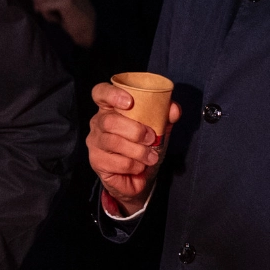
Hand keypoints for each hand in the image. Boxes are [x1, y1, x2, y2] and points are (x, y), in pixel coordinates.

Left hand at [30, 0, 95, 47]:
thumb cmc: (72, 15)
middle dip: (41, 3)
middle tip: (54, 12)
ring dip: (44, 10)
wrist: (87, 31)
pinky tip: (57, 19)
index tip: (51, 5)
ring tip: (57, 15)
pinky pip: (43, 7)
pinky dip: (47, 16)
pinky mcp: (66, 1)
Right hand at [86, 82, 179, 215]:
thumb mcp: (157, 128)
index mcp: (111, 108)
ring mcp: (95, 142)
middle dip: (135, 131)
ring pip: (114, 143)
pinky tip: (139, 167)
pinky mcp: (97, 161)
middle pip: (109, 121)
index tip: (129, 102)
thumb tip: (174, 109)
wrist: (137, 176)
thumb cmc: (143, 146)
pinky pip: (118, 162)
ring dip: (138, 152)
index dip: (112, 94)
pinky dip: (134, 166)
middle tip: (151, 139)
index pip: (100, 93)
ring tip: (151, 157)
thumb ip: (165, 116)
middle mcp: (98, 122)